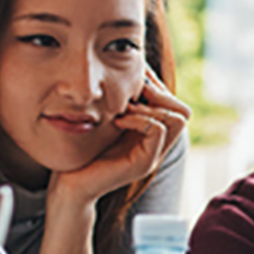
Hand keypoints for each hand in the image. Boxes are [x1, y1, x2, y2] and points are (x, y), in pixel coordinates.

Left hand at [50, 69, 189, 207]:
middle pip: (183, 111)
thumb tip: (130, 69)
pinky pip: (157, 129)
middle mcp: (157, 145)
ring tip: (125, 106)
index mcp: (150, 134)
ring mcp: (153, 155)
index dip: (157, 86)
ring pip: (177, 118)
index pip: (174, 104)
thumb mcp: (107, 118)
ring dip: (151, 105)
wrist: (70, 184)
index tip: (135, 78)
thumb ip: (122, 102)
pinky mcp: (144, 163)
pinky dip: (140, 118)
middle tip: (135, 91)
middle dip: (160, 94)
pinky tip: (119, 119)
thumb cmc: (83, 149)